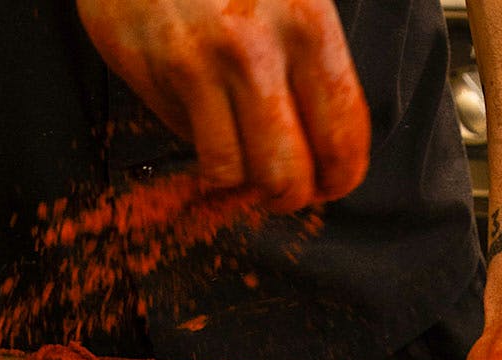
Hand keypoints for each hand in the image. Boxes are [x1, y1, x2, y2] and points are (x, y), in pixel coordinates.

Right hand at [76, 0, 370, 211]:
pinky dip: (202, 152)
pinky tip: (209, 131)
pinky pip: (190, 144)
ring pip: (235, 171)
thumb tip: (327, 138)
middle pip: (287, 169)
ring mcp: (201, 63)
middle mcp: (257, 48)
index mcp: (307, 24)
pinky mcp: (158, 73)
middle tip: (285, 190)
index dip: (343, 174)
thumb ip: (315, 61)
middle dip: (290, 194)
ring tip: (245, 167)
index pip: (342, 131)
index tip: (335, 183)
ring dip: (242, 183)